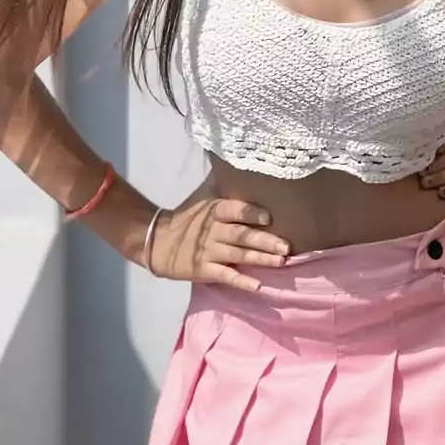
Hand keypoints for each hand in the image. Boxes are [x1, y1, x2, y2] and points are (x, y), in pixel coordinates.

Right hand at [149, 194, 289, 292]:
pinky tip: (257, 286)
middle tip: (287, 247)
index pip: (234, 209)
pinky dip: (241, 282)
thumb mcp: (202, 196)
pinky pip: (225, 276)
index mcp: (214, 211)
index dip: (250, 213)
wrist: (157, 241)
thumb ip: (221, 182)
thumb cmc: (188, 216)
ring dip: (260, 259)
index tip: (269, 218)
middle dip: (265, 241)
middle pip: (242, 235)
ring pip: (239, 255)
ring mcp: (209, 252)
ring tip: (281, 262)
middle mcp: (214, 231)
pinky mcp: (204, 270)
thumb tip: (237, 157)